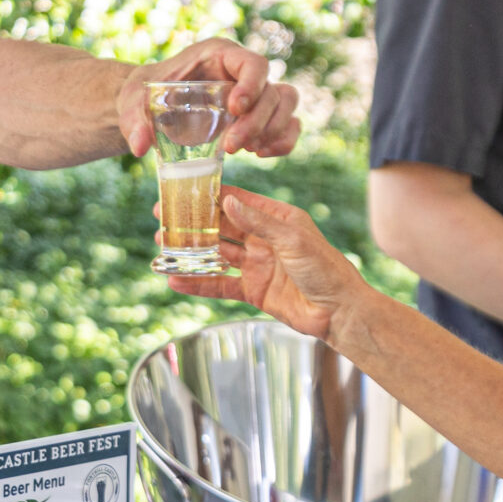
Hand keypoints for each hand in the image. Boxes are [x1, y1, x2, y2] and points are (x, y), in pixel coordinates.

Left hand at [119, 38, 301, 158]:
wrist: (153, 107)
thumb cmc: (146, 95)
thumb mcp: (133, 102)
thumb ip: (134, 120)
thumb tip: (140, 146)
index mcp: (219, 54)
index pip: (253, 63)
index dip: (252, 85)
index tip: (234, 110)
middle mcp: (242, 70)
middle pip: (272, 90)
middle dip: (256, 122)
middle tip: (230, 147)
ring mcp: (255, 92)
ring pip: (287, 104)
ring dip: (273, 130)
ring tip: (246, 150)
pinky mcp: (259, 114)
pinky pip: (288, 123)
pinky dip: (282, 141)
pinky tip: (259, 154)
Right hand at [164, 186, 375, 342]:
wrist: (338, 312)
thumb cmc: (325, 268)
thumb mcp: (292, 238)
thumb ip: (258, 221)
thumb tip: (227, 202)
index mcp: (277, 219)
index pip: (238, 202)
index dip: (211, 196)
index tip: (184, 190)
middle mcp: (264, 239)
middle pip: (222, 227)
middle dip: (194, 223)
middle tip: (164, 218)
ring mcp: (257, 265)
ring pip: (217, 255)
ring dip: (192, 251)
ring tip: (164, 246)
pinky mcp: (253, 290)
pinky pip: (221, 285)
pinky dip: (199, 283)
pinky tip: (177, 281)